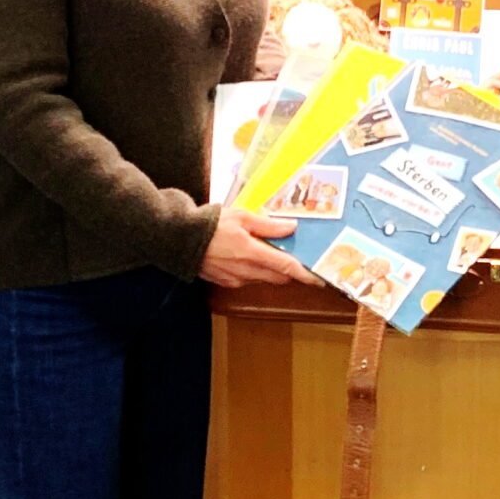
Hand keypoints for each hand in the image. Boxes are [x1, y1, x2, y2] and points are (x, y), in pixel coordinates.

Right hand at [198, 209, 315, 288]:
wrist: (179, 239)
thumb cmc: (210, 224)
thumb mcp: (241, 216)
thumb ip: (268, 224)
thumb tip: (291, 227)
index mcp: (251, 253)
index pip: (286, 267)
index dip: (305, 274)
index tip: (320, 279)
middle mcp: (246, 271)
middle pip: (279, 277)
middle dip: (290, 271)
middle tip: (296, 258)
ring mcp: (235, 279)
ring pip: (264, 279)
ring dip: (271, 270)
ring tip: (268, 252)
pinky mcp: (226, 282)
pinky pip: (249, 280)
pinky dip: (255, 271)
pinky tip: (249, 257)